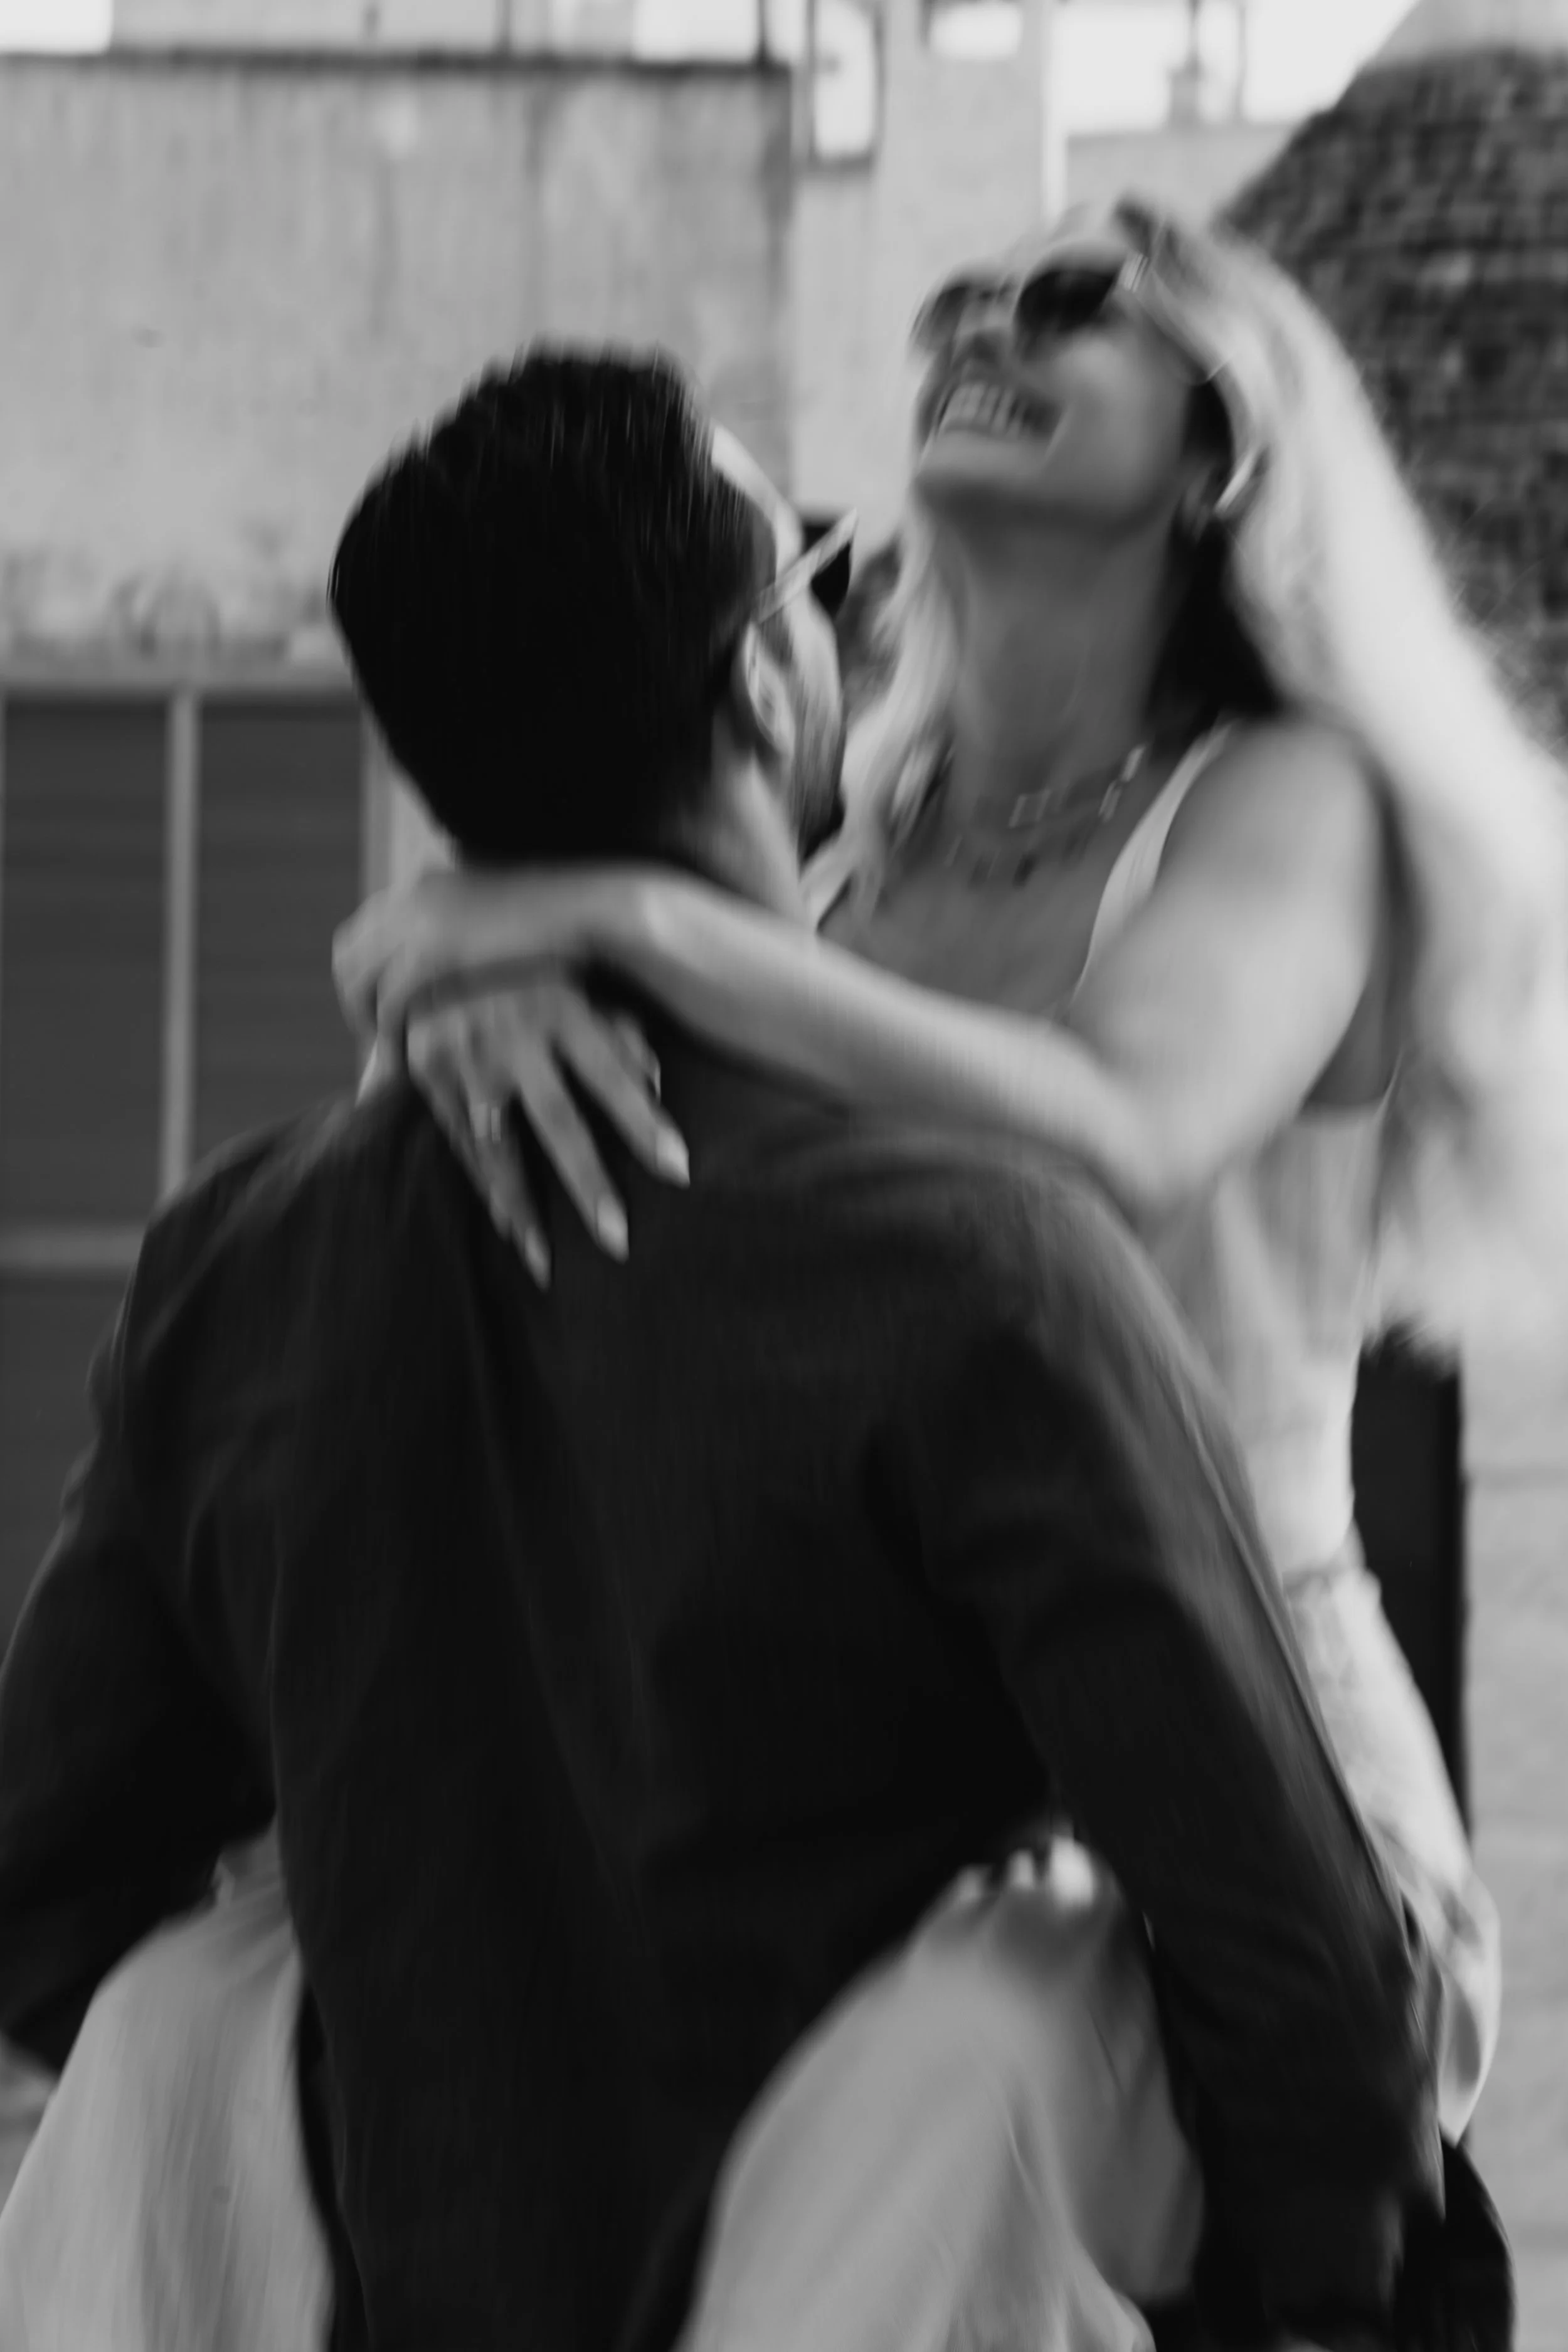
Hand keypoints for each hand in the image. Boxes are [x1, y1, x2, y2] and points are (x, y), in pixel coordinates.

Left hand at [333, 866, 639, 1052]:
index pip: (363, 929)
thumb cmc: (561, 923)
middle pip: (348, 953)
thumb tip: (452, 959)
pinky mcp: (434, 952)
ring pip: (361, 980)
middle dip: (354, 1000)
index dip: (363, 975)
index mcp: (425, 882)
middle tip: (375, 1038)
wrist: (589, 911)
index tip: (378, 1010)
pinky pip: (391, 1001)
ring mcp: (420, 921)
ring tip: (389, 1056)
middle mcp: (412, 895)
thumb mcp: (500, 917)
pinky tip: (408, 1057)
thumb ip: (468, 930)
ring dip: (368, 1021)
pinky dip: (392, 1033)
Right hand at [404, 973, 689, 1285]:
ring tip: (546, 1264)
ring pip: (501, 1148)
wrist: (430, 942)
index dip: (645, 1122)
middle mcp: (513, 1036)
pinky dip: (487, 1189)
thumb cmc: (527, 967)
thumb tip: (659, 1078)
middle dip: (589, 1186)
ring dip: (524, 1209)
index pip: (613, 1074)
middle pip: (560, 1122)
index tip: (679, 1169)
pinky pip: (463, 1145)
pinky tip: (509, 1229)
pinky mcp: (430, 1076)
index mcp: (560, 1008)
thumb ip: (618, 1028)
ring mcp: (467, 1058)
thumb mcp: (576, 981)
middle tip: (619, 1242)